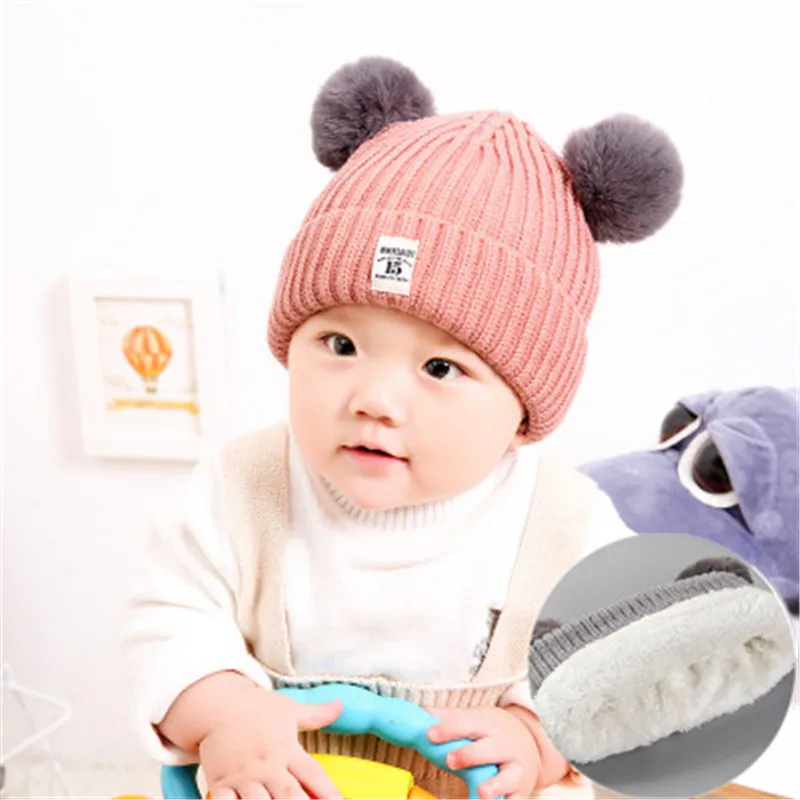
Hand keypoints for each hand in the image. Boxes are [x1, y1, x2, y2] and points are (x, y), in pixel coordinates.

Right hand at [200, 691, 344, 798]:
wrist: (218, 704)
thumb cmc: (258, 710)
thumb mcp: (290, 710)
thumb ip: (317, 714)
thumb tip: (341, 705)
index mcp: (287, 749)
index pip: (313, 774)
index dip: (329, 792)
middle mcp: (267, 765)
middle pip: (288, 794)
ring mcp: (243, 776)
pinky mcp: (220, 783)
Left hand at [425, 705, 542, 799]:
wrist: (529, 744)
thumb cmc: (491, 733)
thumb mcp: (475, 719)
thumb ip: (449, 718)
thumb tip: (421, 712)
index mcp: (489, 725)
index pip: (468, 723)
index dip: (449, 728)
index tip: (430, 735)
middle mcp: (505, 746)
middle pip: (490, 748)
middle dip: (470, 754)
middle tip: (450, 760)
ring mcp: (516, 769)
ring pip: (508, 777)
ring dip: (495, 785)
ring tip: (482, 792)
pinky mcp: (522, 791)